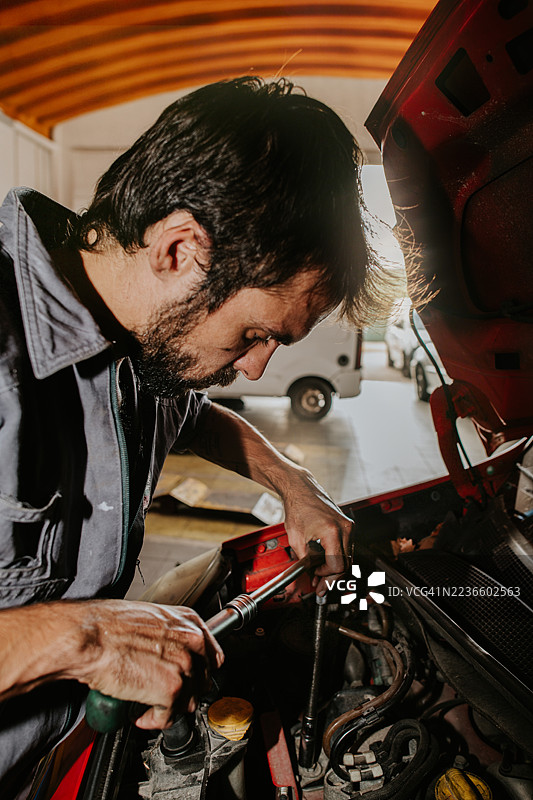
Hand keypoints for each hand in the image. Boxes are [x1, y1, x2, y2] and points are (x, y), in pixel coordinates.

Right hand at [73, 600, 223, 729]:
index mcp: (189, 623)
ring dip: (167, 707)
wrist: (91, 636)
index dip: (198, 673)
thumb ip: (170, 635)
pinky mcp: (171, 690)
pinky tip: (139, 713)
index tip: (188, 681)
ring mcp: (185, 666)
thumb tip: (168, 651)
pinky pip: (168, 717)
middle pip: (202, 681)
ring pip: (188, 702)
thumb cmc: (109, 624)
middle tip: (162, 694)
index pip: (212, 657)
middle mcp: (192, 643)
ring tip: (147, 703)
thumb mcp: (151, 619)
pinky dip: (152, 720)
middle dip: (183, 692)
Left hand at [281, 468, 352, 594]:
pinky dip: (337, 557)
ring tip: (320, 575)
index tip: (316, 578)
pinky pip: (346, 548)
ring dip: (335, 568)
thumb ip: (305, 562)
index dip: (326, 575)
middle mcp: (345, 528)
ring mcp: (348, 526)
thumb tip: (312, 577)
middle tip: (321, 586)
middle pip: (346, 564)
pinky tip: (325, 563)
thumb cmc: (298, 508)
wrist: (301, 490)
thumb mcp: (297, 540)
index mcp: (333, 532)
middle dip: (332, 577)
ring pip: (348, 558)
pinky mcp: (347, 525)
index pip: (337, 565)